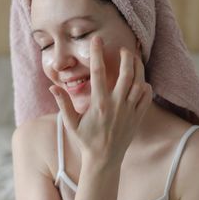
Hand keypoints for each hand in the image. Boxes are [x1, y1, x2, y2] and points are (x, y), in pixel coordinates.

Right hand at [49, 36, 152, 165]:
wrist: (104, 159)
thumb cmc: (86, 140)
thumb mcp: (71, 123)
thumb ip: (63, 103)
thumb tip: (52, 87)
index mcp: (99, 104)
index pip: (98, 73)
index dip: (97, 54)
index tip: (97, 40)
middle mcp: (116, 105)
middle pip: (126, 74)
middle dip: (126, 58)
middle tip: (123, 49)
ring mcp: (129, 111)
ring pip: (139, 83)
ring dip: (137, 68)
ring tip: (133, 59)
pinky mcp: (137, 117)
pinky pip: (146, 97)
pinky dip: (146, 86)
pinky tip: (141, 81)